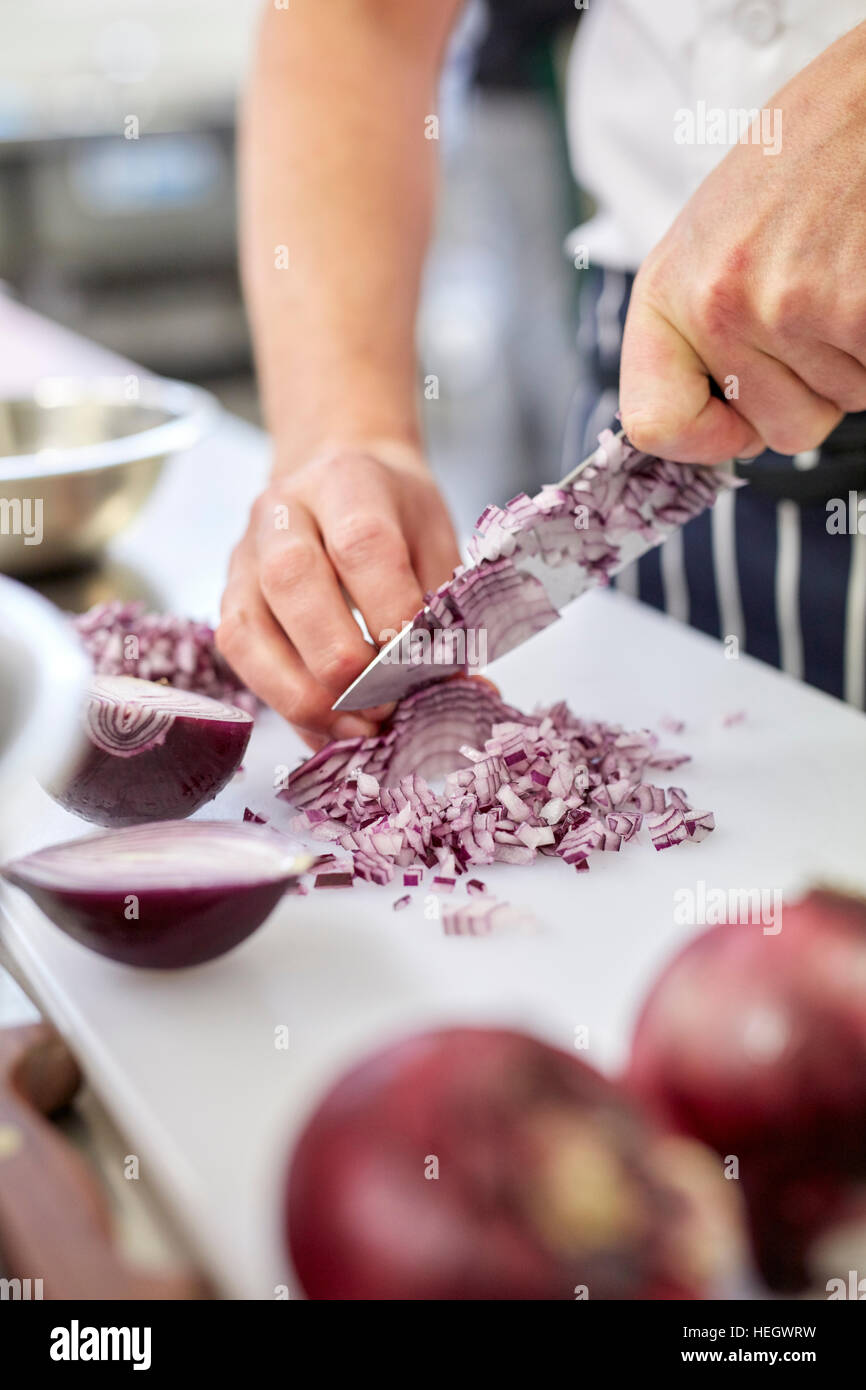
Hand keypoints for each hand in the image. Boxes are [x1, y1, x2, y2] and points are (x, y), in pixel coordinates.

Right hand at [217, 445, 459, 747]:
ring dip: (306, 695)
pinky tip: (328, 727)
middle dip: (345, 662)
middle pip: (294, 582)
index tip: (425, 663)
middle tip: (390, 705)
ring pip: (250, 629)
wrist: (340, 474)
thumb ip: (447, 615)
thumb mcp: (437, 545)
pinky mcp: (228, 598)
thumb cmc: (396, 516)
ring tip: (359, 729)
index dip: (393, 612)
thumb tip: (466, 694)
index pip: (362, 545)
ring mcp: (244, 556)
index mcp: (346, 482)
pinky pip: (239, 657)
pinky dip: (284, 703)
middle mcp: (282, 512)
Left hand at [619, 22, 865, 463]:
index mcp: (667, 292)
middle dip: (812, 385)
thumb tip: (719, 436)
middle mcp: (718, 304)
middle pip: (779, 429)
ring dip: (854, 354)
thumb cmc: (794, 167)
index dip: (703, 440)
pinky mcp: (858, 308)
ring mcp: (790, 307)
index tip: (732, 425)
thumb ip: (699, 336)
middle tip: (817, 300)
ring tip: (845, 271)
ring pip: (842, 402)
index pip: (654, 425)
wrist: (863, 99)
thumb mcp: (710, 244)